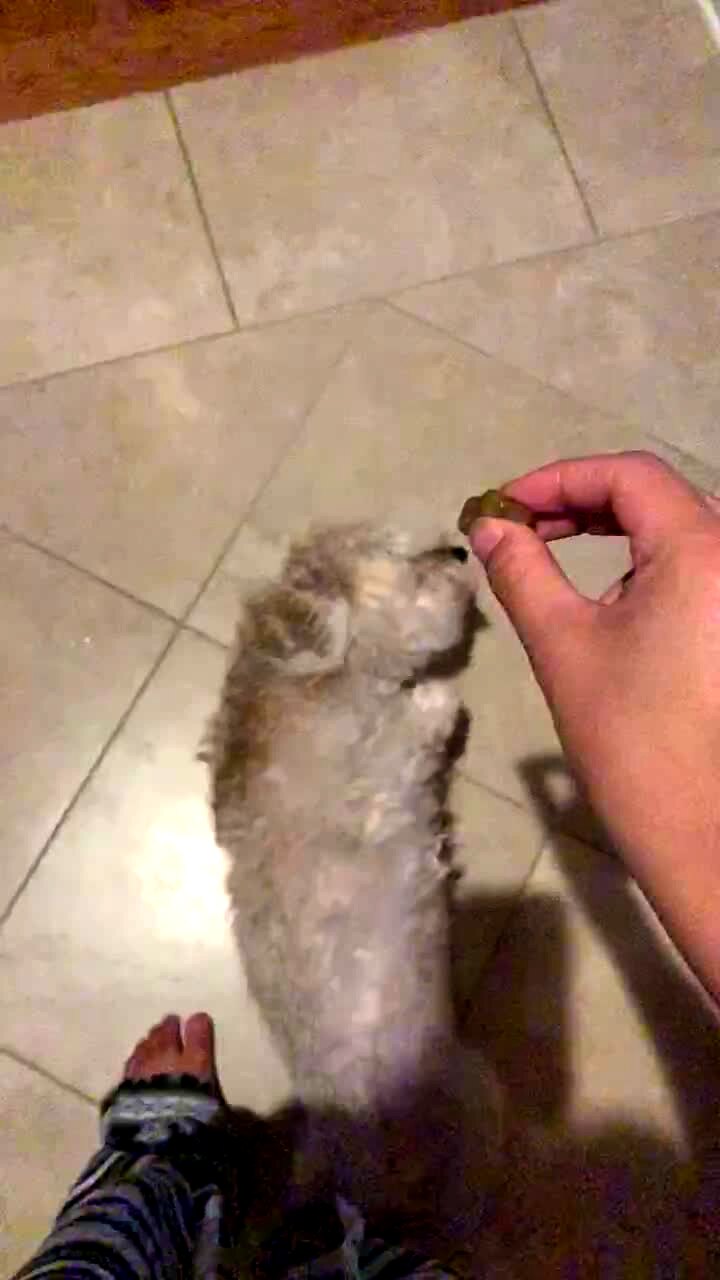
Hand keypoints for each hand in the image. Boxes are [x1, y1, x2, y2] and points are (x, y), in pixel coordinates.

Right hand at [469, 451, 719, 1001]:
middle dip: (584, 502)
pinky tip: (611, 601)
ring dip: (616, 530)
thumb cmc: (627, 736)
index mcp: (700, 550)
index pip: (629, 475)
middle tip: (523, 529)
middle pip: (658, 495)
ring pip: (681, 528)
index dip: (559, 479)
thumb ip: (522, 571)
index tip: (504, 507)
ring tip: (554, 557)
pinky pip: (700, 566)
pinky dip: (649, 563)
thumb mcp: (561, 644)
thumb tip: (488, 525)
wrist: (698, 828)